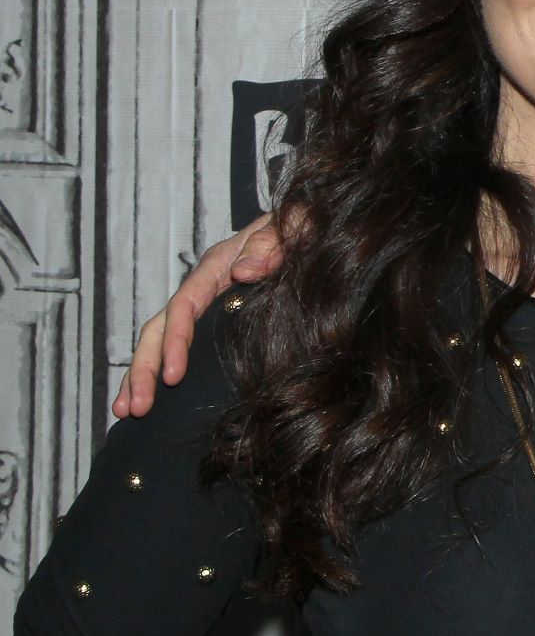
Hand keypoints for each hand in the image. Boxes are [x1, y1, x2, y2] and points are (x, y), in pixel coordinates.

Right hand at [112, 214, 284, 417]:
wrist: (308, 226)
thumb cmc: (302, 225)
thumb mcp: (295, 224)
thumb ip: (273, 242)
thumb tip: (243, 271)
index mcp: (218, 266)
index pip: (185, 306)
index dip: (175, 342)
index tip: (172, 377)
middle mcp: (202, 286)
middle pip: (159, 327)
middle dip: (143, 368)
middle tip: (134, 407)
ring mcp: (203, 303)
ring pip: (158, 339)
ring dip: (139, 375)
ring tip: (126, 411)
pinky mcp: (211, 319)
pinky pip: (175, 344)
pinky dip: (156, 371)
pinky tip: (146, 399)